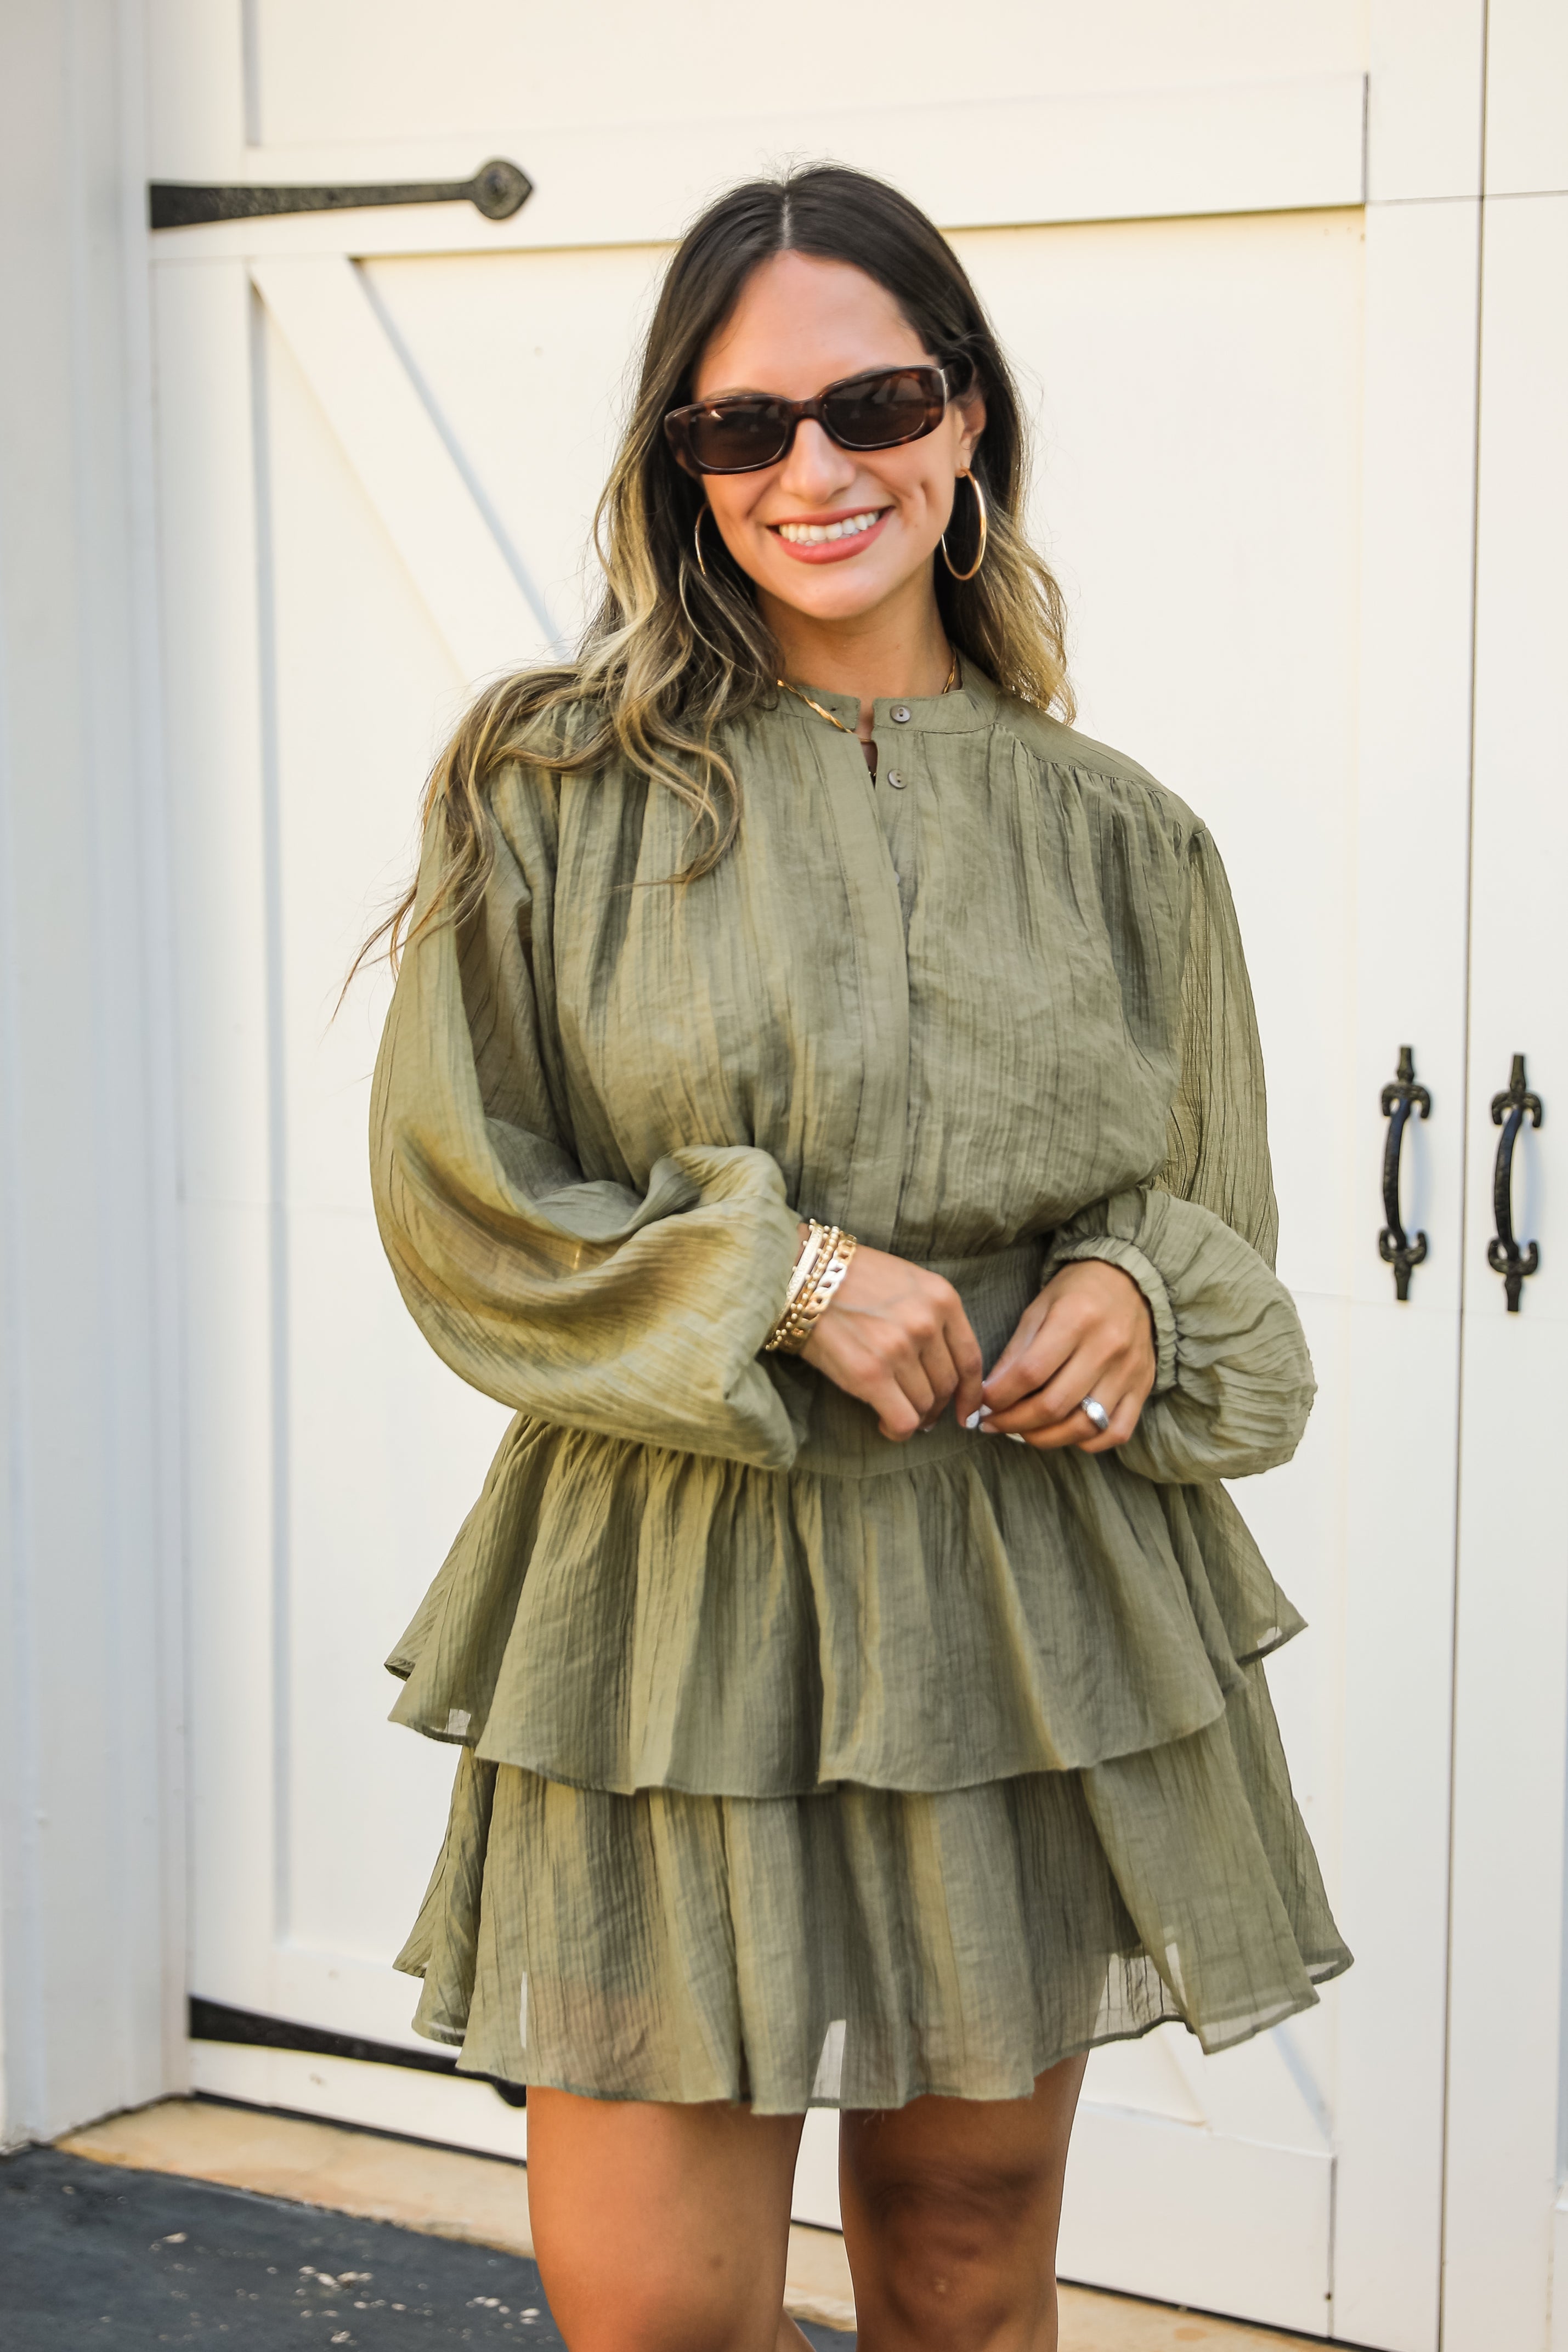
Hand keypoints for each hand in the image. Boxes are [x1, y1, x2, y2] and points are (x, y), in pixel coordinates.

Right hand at [800, 1238, 983, 1440]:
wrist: (800, 1273)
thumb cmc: (849, 1277)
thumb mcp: (907, 1281)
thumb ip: (931, 1316)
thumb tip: (942, 1369)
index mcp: (942, 1298)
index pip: (970, 1359)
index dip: (971, 1393)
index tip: (966, 1411)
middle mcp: (927, 1324)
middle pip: (947, 1385)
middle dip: (937, 1406)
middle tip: (921, 1412)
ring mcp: (899, 1349)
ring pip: (925, 1404)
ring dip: (914, 1417)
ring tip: (896, 1413)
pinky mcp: (870, 1374)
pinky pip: (902, 1419)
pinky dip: (897, 1430)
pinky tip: (885, 1424)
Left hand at [978, 1260, 1155, 1451]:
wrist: (1130, 1282)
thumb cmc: (1076, 1294)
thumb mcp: (1038, 1310)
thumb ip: (1016, 1353)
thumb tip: (990, 1395)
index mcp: (1075, 1319)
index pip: (1030, 1373)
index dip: (999, 1397)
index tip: (982, 1405)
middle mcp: (1106, 1347)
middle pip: (1054, 1405)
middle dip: (1014, 1423)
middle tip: (995, 1424)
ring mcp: (1128, 1371)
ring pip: (1084, 1426)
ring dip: (1046, 1438)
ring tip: (1024, 1432)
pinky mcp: (1143, 1387)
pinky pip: (1116, 1432)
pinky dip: (1087, 1442)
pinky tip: (1065, 1433)